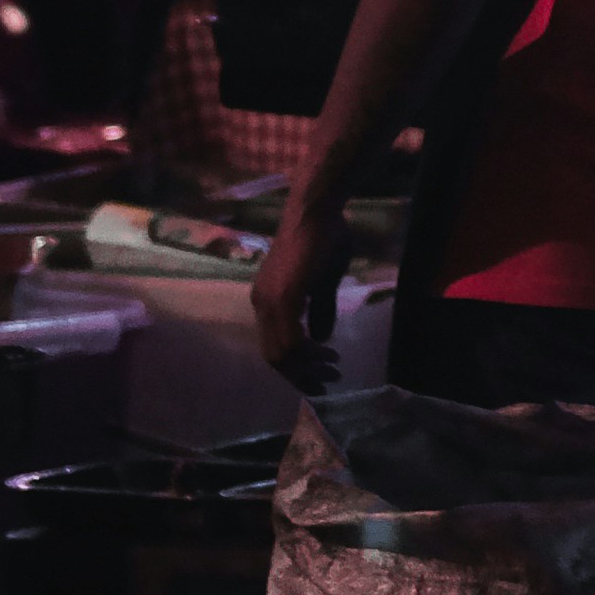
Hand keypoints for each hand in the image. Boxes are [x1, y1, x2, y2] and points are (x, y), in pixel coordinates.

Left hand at [248, 190, 352, 381]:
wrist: (317, 211)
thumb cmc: (324, 239)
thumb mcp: (324, 282)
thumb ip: (320, 310)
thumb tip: (321, 339)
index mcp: (267, 301)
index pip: (273, 347)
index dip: (296, 367)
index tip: (322, 376)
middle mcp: (262, 304)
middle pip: (273, 357)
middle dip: (300, 376)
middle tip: (326, 384)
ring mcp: (270, 301)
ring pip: (280, 353)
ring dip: (307, 368)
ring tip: (332, 369)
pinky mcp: (283, 297)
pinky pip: (291, 339)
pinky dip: (308, 353)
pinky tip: (327, 352)